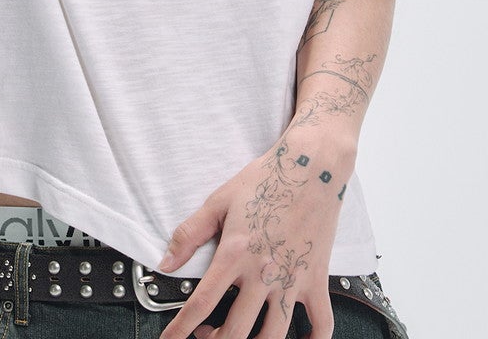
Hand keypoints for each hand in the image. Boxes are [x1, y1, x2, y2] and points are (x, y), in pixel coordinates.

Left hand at [157, 135, 352, 338]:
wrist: (312, 166)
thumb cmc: (268, 179)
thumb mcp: (220, 200)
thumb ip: (190, 234)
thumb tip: (166, 261)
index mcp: (235, 253)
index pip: (201, 303)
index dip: (181, 328)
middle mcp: (264, 273)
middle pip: (235, 330)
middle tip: (204, 335)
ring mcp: (292, 280)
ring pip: (274, 336)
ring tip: (239, 338)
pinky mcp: (316, 279)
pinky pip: (321, 324)